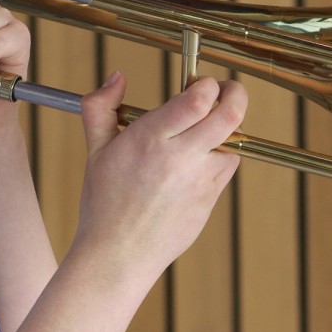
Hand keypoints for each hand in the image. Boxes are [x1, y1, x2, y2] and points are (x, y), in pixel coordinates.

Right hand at [69, 71, 248, 288]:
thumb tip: (117, 76)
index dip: (208, 85)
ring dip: (229, 129)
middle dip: (236, 95)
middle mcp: (180, 157)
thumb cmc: (104, 202)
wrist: (118, 255)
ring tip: (210, 127)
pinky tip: (201, 158)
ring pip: (234, 143)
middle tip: (229, 90)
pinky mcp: (210, 200)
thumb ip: (101, 106)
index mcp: (151, 139)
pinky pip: (227, 168)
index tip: (202, 83)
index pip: (198, 100)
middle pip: (229, 115)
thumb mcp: (95, 150)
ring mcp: (199, 181)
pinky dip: (221, 155)